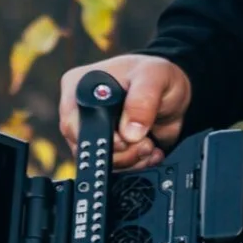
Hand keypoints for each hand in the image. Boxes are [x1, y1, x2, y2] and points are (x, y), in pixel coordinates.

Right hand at [57, 52, 191, 169]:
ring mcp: (92, 131)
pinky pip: (114, 168)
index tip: (126, 139)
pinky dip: (136, 164)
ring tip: (149, 144)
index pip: (73, 120)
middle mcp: (79, 111)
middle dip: (121, 152)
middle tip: (144, 142)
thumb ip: (142, 100)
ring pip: (101, 161)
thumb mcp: (154, 76)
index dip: (99, 135)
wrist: (169, 92)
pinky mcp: (107, 148)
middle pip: (85, 146)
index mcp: (79, 85)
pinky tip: (150, 151)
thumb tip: (129, 133)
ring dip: (131, 159)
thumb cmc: (154, 75)